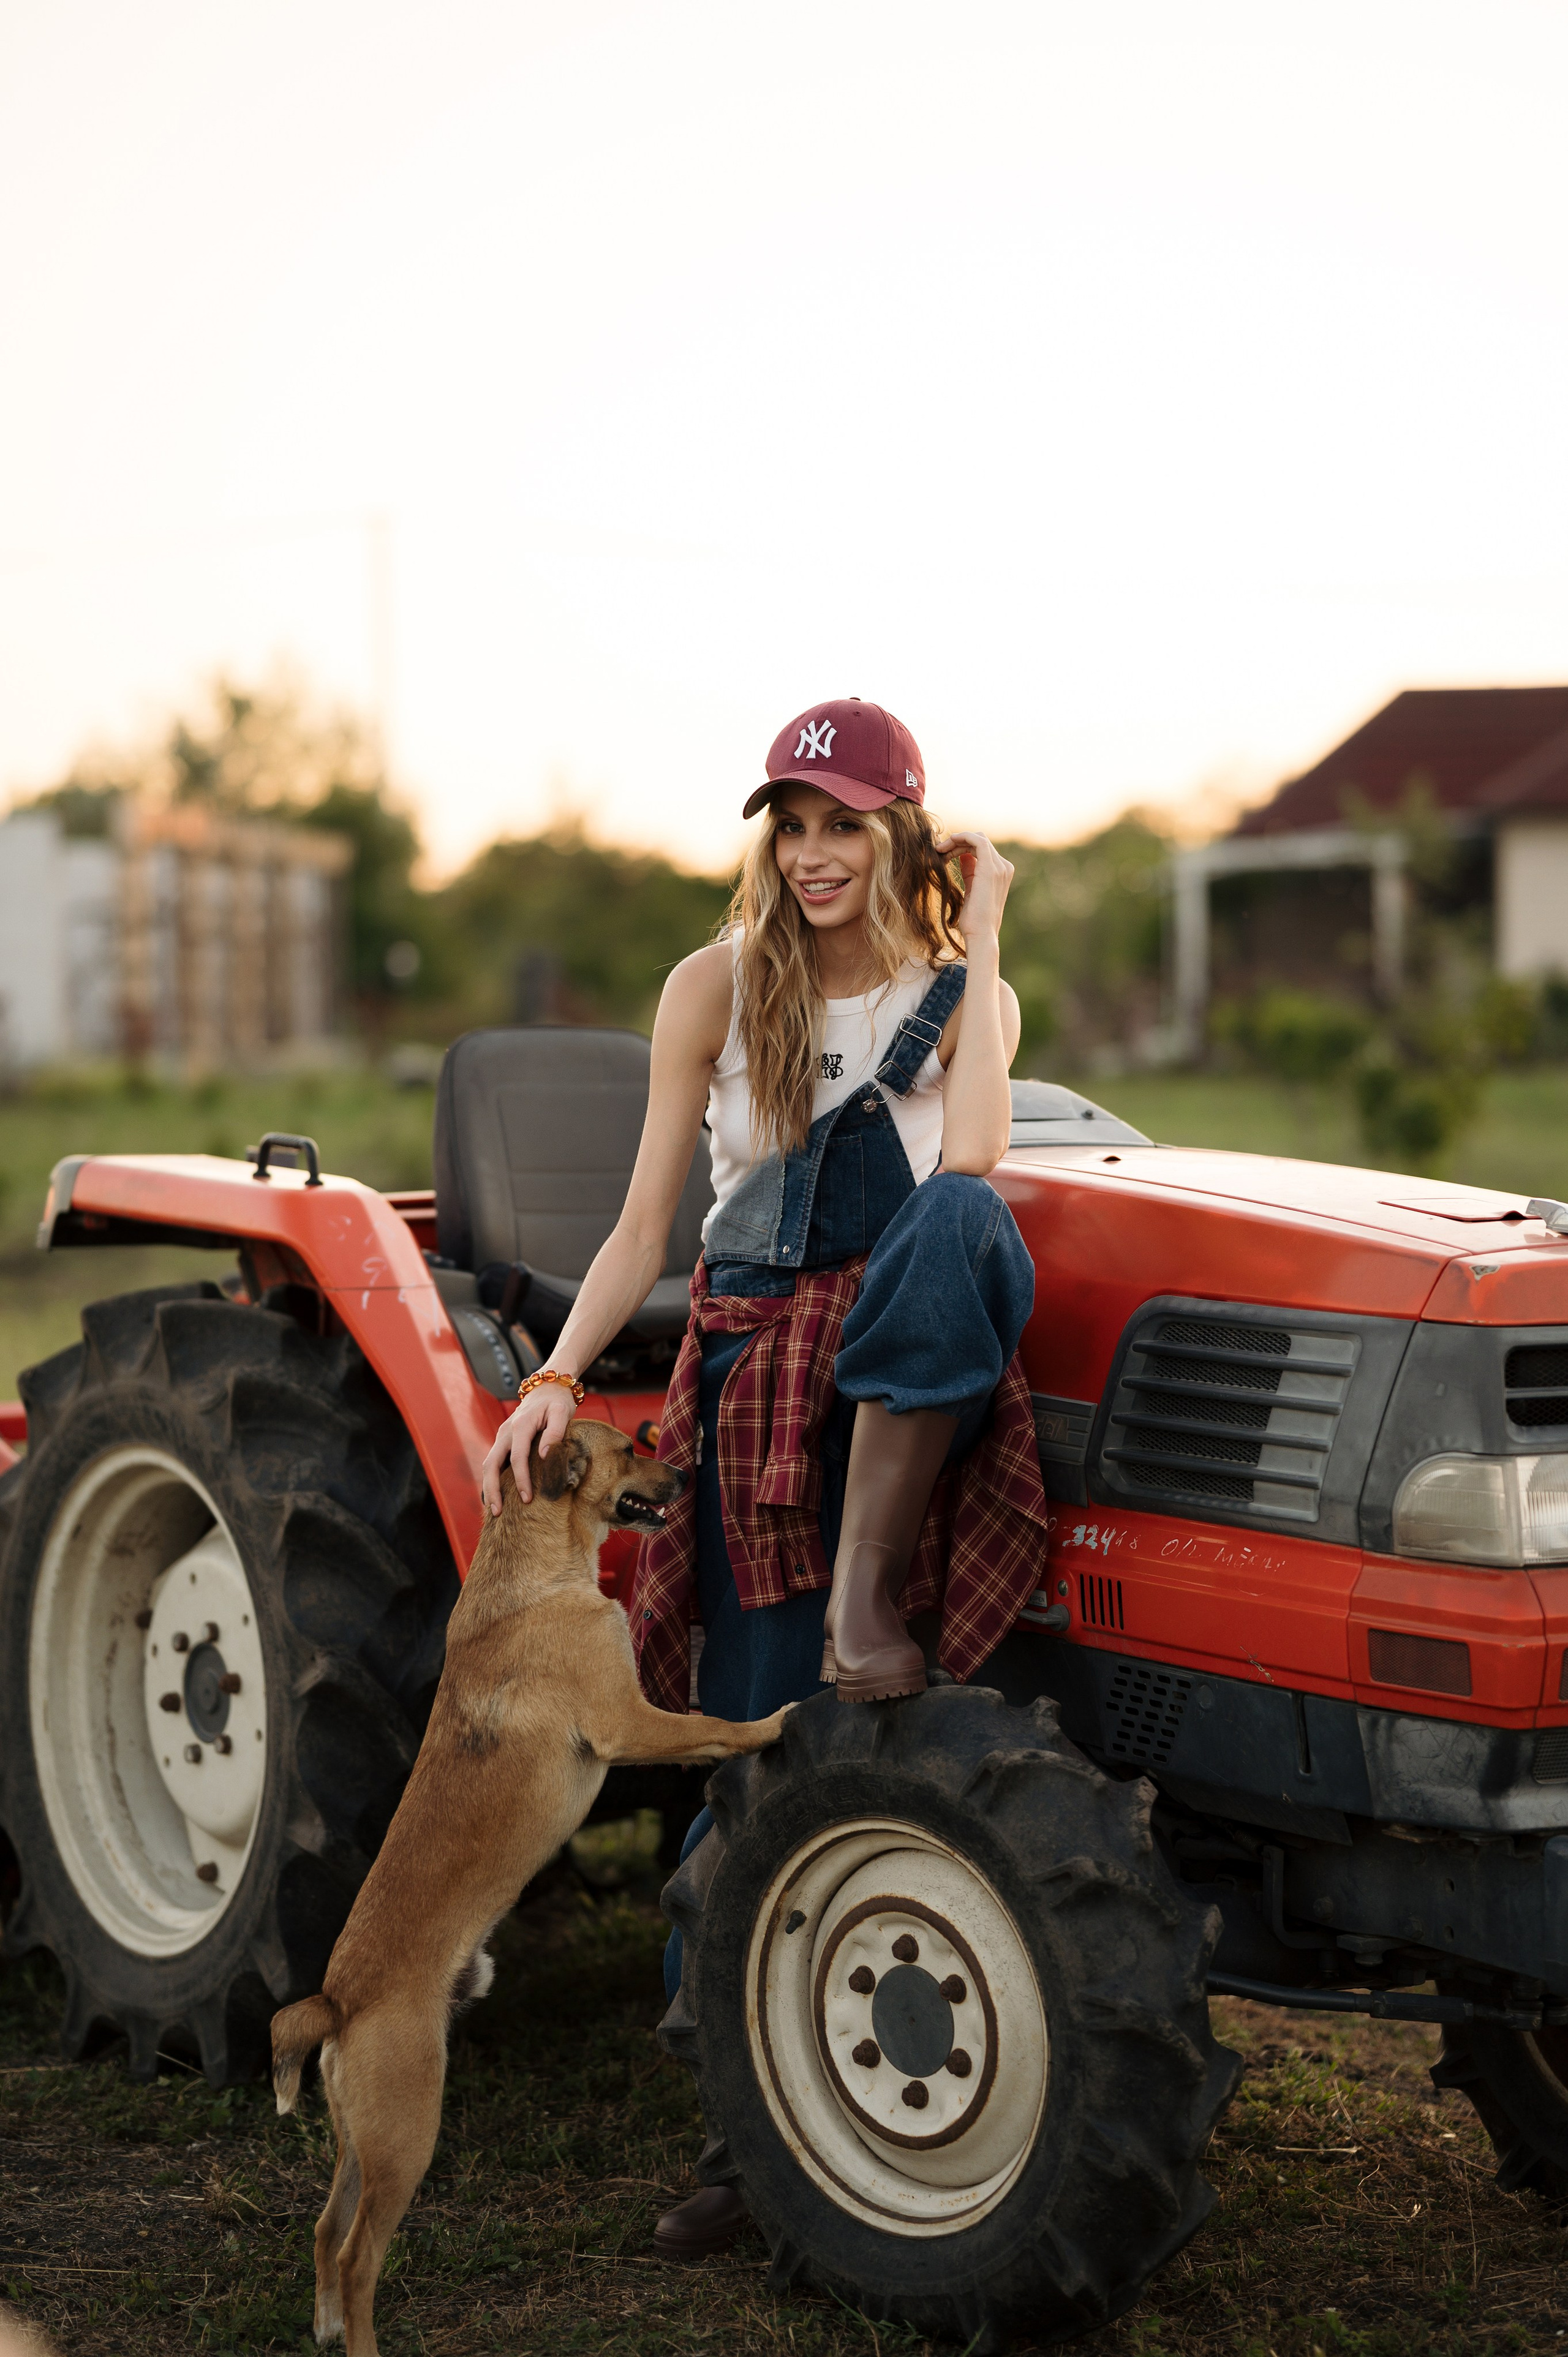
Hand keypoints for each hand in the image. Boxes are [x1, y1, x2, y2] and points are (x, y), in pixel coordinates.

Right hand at [479, 1377, 577, 1514]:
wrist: (548, 1386)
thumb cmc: (558, 1401)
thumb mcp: (563, 1412)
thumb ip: (555, 1432)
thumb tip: (543, 1455)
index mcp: (520, 1425)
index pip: (517, 1457)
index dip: (520, 1479)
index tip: (527, 1498)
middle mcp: (506, 1431)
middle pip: (491, 1464)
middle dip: (492, 1489)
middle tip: (497, 1513)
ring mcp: (502, 1435)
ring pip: (489, 1464)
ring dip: (489, 1486)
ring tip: (494, 1509)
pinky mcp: (504, 1440)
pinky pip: (494, 1461)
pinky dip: (493, 1479)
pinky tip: (497, 1494)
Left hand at [934, 830, 1013, 944]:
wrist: (980, 935)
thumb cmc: (974, 920)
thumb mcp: (971, 890)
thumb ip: (970, 872)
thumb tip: (963, 857)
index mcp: (1001, 872)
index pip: (981, 849)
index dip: (961, 847)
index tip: (942, 855)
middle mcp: (1004, 867)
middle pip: (979, 841)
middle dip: (957, 843)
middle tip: (938, 851)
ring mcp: (1000, 867)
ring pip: (978, 838)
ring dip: (956, 841)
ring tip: (939, 850)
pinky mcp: (990, 868)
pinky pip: (977, 840)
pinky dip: (962, 837)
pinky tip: (947, 844)